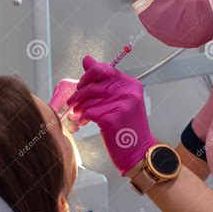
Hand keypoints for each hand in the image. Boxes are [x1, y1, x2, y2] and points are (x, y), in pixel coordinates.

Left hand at [67, 56, 156, 175]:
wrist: (138, 151)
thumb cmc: (128, 127)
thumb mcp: (121, 100)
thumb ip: (105, 81)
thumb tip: (87, 60)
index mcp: (131, 84)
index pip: (103, 69)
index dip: (87, 76)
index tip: (81, 85)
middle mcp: (128, 92)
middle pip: (93, 84)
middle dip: (79, 93)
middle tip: (73, 102)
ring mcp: (122, 105)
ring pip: (89, 99)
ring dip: (80, 107)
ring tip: (80, 114)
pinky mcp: (113, 119)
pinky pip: (89, 112)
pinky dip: (83, 117)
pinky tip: (85, 122)